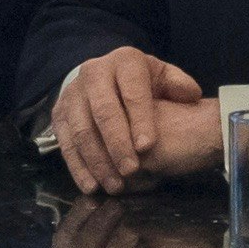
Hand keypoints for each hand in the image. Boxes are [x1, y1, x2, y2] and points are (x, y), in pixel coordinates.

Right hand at [48, 46, 225, 193]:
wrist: (102, 77)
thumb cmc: (140, 83)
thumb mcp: (162, 76)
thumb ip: (179, 86)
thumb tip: (190, 95)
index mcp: (124, 62)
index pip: (132, 91)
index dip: (140, 119)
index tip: (148, 146)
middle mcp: (93, 73)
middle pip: (103, 111)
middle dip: (117, 144)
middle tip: (132, 171)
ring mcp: (72, 94)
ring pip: (82, 130)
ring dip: (98, 161)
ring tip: (115, 185)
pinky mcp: (58, 113)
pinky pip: (65, 143)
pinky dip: (78, 167)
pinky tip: (92, 185)